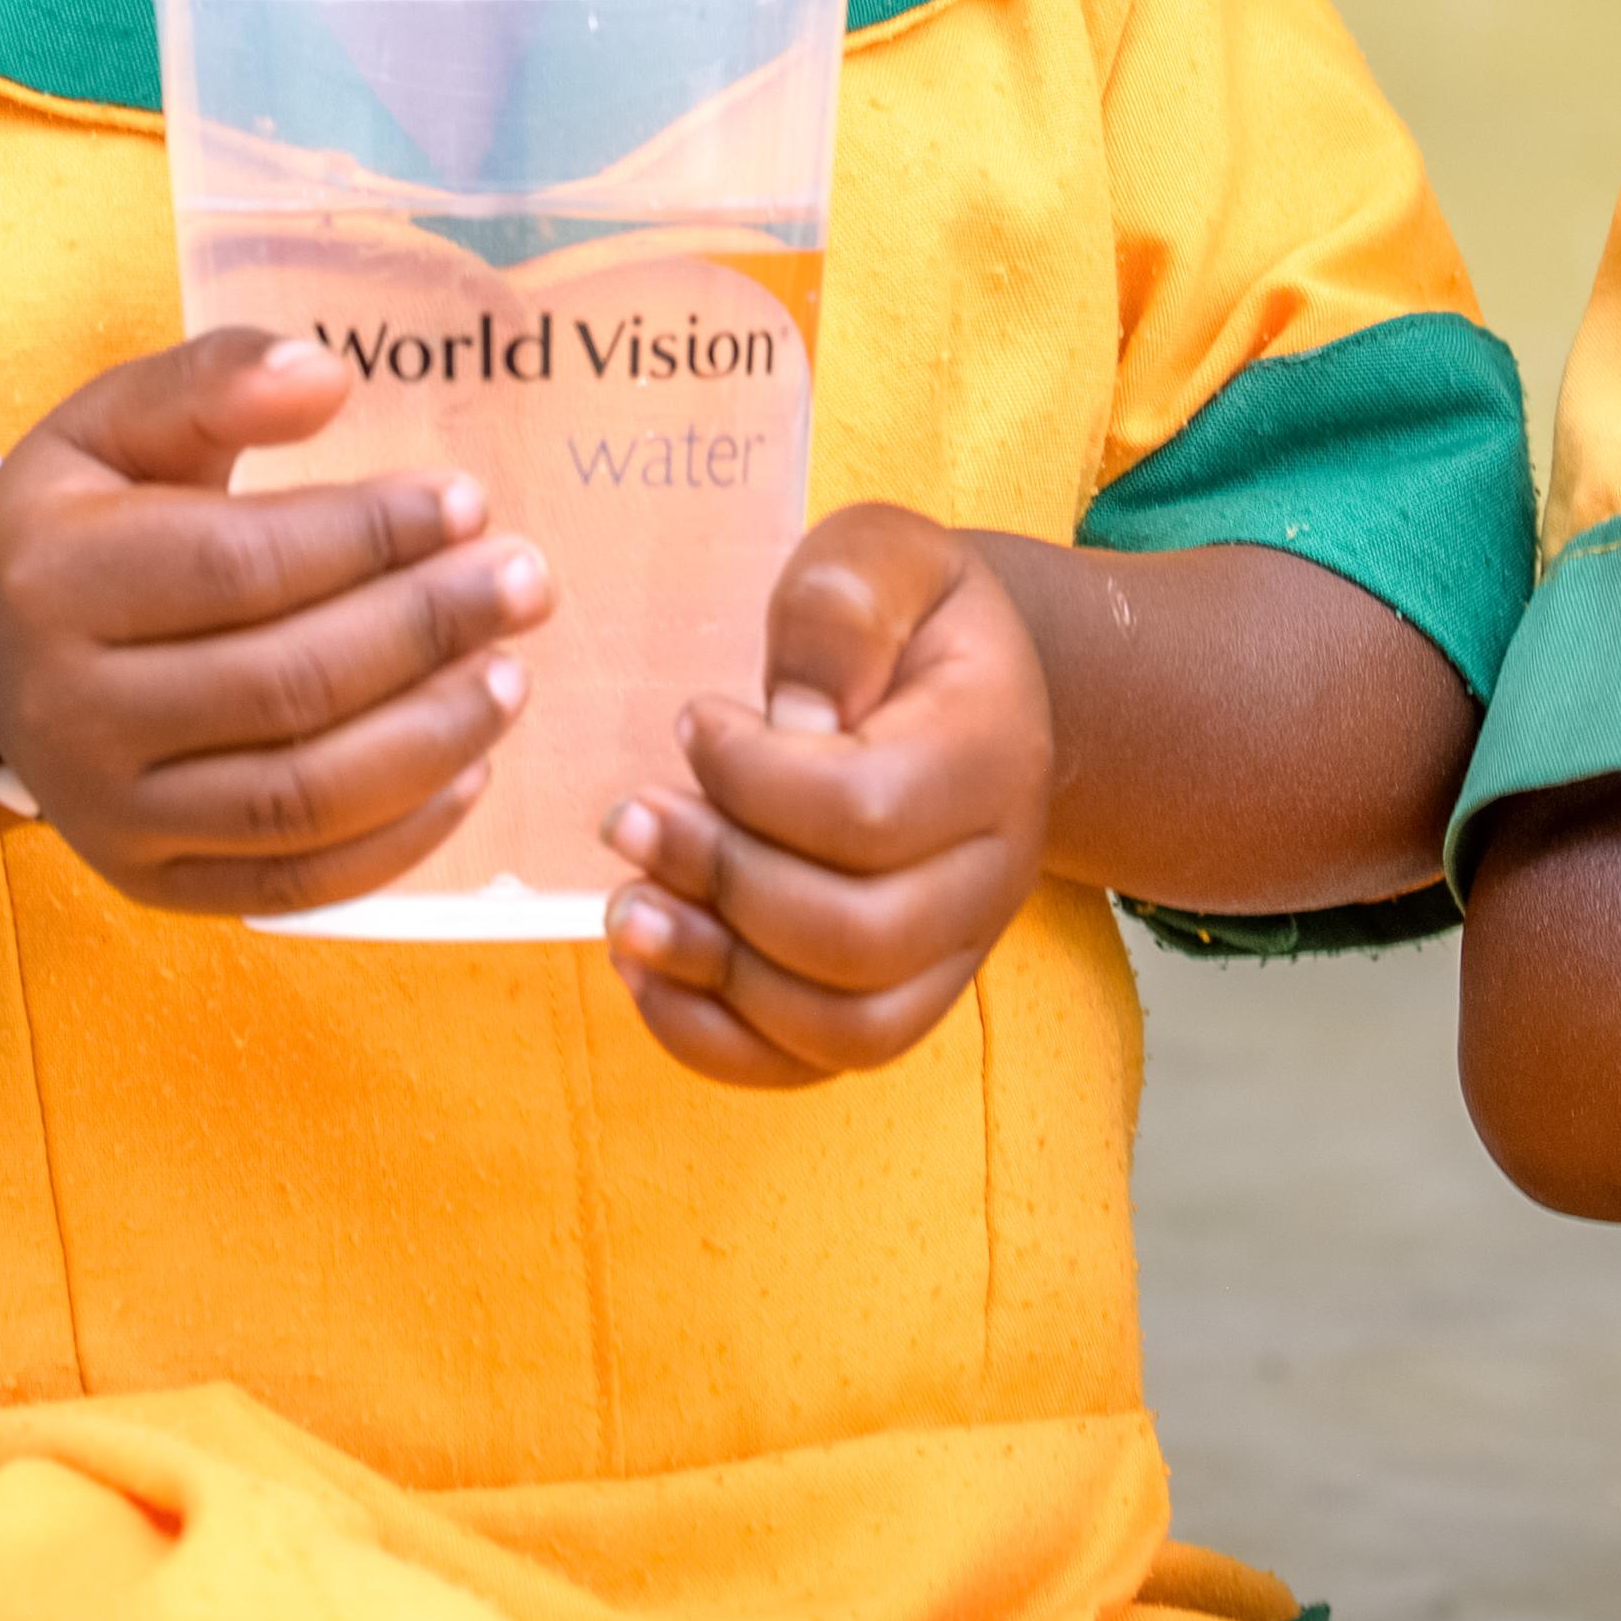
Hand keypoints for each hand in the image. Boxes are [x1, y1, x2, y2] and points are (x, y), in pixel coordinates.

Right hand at [0, 330, 558, 920]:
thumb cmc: (78, 524)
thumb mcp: (114, 423)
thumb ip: (215, 380)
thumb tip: (329, 376)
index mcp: (55, 579)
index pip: (239, 565)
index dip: (369, 534)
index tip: (465, 500)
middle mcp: (69, 713)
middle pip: (286, 685)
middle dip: (427, 630)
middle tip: (524, 581)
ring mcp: (110, 816)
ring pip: (301, 799)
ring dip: (432, 738)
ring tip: (510, 674)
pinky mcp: (154, 885)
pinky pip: (297, 884)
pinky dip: (400, 838)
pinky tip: (469, 768)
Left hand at [597, 503, 1050, 1087]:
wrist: (964, 685)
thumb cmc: (903, 615)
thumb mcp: (881, 556)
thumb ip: (840, 607)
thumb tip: (790, 721)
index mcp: (995, 753)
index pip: (867, 810)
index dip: (752, 780)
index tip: (690, 721)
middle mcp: (995, 871)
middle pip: (858, 937)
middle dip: (721, 883)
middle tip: (628, 821)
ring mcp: (955, 952)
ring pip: (845, 1025)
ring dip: (715, 975)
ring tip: (625, 910)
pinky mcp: (903, 998)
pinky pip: (816, 1064)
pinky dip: (719, 1041)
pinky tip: (646, 974)